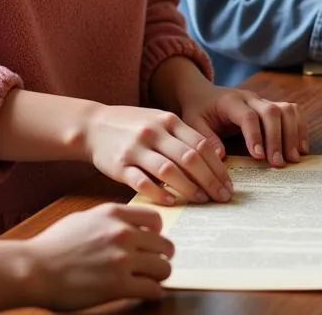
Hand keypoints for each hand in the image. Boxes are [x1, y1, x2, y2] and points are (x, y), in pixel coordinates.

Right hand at [0, 203, 172, 312]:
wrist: (35, 268)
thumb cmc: (53, 245)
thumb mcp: (83, 219)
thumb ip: (108, 220)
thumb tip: (125, 225)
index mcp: (114, 214)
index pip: (156, 219)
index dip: (157, 233)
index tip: (152, 243)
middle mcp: (123, 233)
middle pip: (165, 245)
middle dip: (162, 256)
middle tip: (155, 265)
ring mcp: (122, 259)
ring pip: (163, 268)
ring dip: (159, 276)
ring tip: (150, 280)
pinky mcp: (118, 286)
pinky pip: (152, 289)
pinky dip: (152, 293)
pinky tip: (144, 293)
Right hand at [84, 104, 232, 206]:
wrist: (94, 125)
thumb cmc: (133, 127)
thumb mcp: (159, 121)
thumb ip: (181, 137)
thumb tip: (214, 160)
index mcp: (168, 120)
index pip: (201, 144)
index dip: (218, 166)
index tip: (228, 184)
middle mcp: (154, 132)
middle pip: (189, 158)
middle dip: (210, 180)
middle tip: (222, 197)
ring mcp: (136, 148)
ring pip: (169, 170)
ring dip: (189, 188)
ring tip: (203, 200)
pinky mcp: (120, 165)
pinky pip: (142, 182)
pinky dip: (159, 193)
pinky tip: (172, 202)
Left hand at [176, 80, 307, 167]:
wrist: (203, 93)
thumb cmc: (198, 110)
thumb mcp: (193, 123)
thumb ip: (206, 138)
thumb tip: (221, 156)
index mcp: (230, 102)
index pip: (247, 116)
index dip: (255, 135)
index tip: (259, 156)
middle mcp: (250, 98)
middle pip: (271, 111)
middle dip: (277, 138)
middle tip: (278, 163)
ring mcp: (263, 101)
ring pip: (285, 109)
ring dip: (292, 133)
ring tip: (292, 158)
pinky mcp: (271, 106)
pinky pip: (292, 111)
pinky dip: (300, 127)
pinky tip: (300, 148)